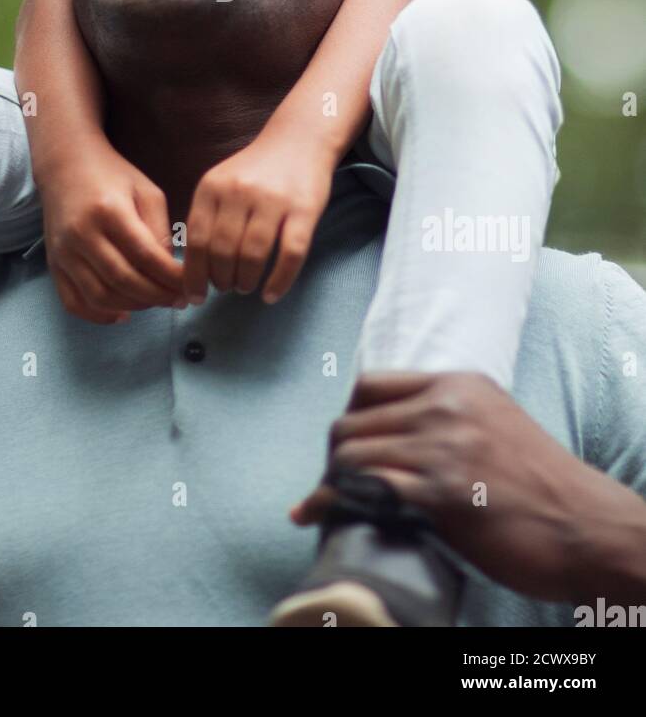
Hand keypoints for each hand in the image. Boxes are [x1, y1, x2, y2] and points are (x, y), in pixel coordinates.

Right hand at [40, 135, 184, 323]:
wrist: (65, 165)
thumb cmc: (113, 175)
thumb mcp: (146, 191)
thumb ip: (160, 230)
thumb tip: (168, 271)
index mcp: (109, 211)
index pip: (145, 256)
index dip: (171, 277)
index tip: (190, 285)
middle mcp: (81, 234)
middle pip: (123, 280)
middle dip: (157, 296)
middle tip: (178, 300)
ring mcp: (63, 252)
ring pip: (99, 296)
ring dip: (133, 307)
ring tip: (154, 302)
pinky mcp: (53, 263)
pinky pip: (73, 302)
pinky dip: (98, 316)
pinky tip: (122, 313)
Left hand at [183, 119, 334, 302]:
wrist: (299, 139)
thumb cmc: (255, 171)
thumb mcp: (221, 183)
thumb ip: (206, 217)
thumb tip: (192, 268)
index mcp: (212, 186)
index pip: (196, 240)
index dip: (193, 274)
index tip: (195, 296)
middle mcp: (240, 191)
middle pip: (223, 251)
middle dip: (220, 279)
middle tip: (225, 287)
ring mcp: (273, 200)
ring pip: (253, 255)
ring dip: (245, 281)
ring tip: (245, 286)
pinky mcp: (304, 209)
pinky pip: (290, 254)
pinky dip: (279, 281)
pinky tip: (270, 294)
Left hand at [290, 372, 618, 603]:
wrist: (585, 526)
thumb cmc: (542, 485)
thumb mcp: (495, 424)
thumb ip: (449, 419)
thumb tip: (395, 435)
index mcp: (458, 384)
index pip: (370, 384)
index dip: (350, 417)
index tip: (348, 446)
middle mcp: (446, 406)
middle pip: (352, 420)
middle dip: (333, 456)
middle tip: (333, 485)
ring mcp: (443, 446)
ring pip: (350, 454)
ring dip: (330, 483)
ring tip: (327, 504)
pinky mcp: (442, 489)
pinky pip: (367, 489)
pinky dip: (337, 504)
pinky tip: (326, 516)